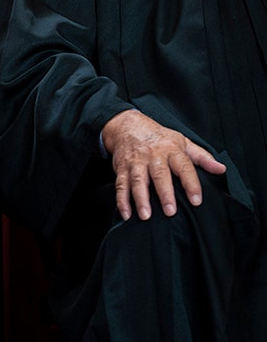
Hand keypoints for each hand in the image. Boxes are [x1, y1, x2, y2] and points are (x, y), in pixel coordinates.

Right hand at [102, 109, 225, 220]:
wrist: (127, 125)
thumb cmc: (159, 138)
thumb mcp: (183, 142)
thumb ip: (202, 157)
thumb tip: (221, 169)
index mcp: (171, 150)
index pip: (184, 167)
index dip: (191, 184)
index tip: (196, 200)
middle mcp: (153, 156)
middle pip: (159, 175)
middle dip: (164, 193)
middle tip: (170, 211)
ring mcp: (136, 162)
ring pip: (138, 181)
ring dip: (140, 198)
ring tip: (145, 215)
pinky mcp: (121, 168)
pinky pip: (120, 185)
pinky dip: (121, 200)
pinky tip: (126, 213)